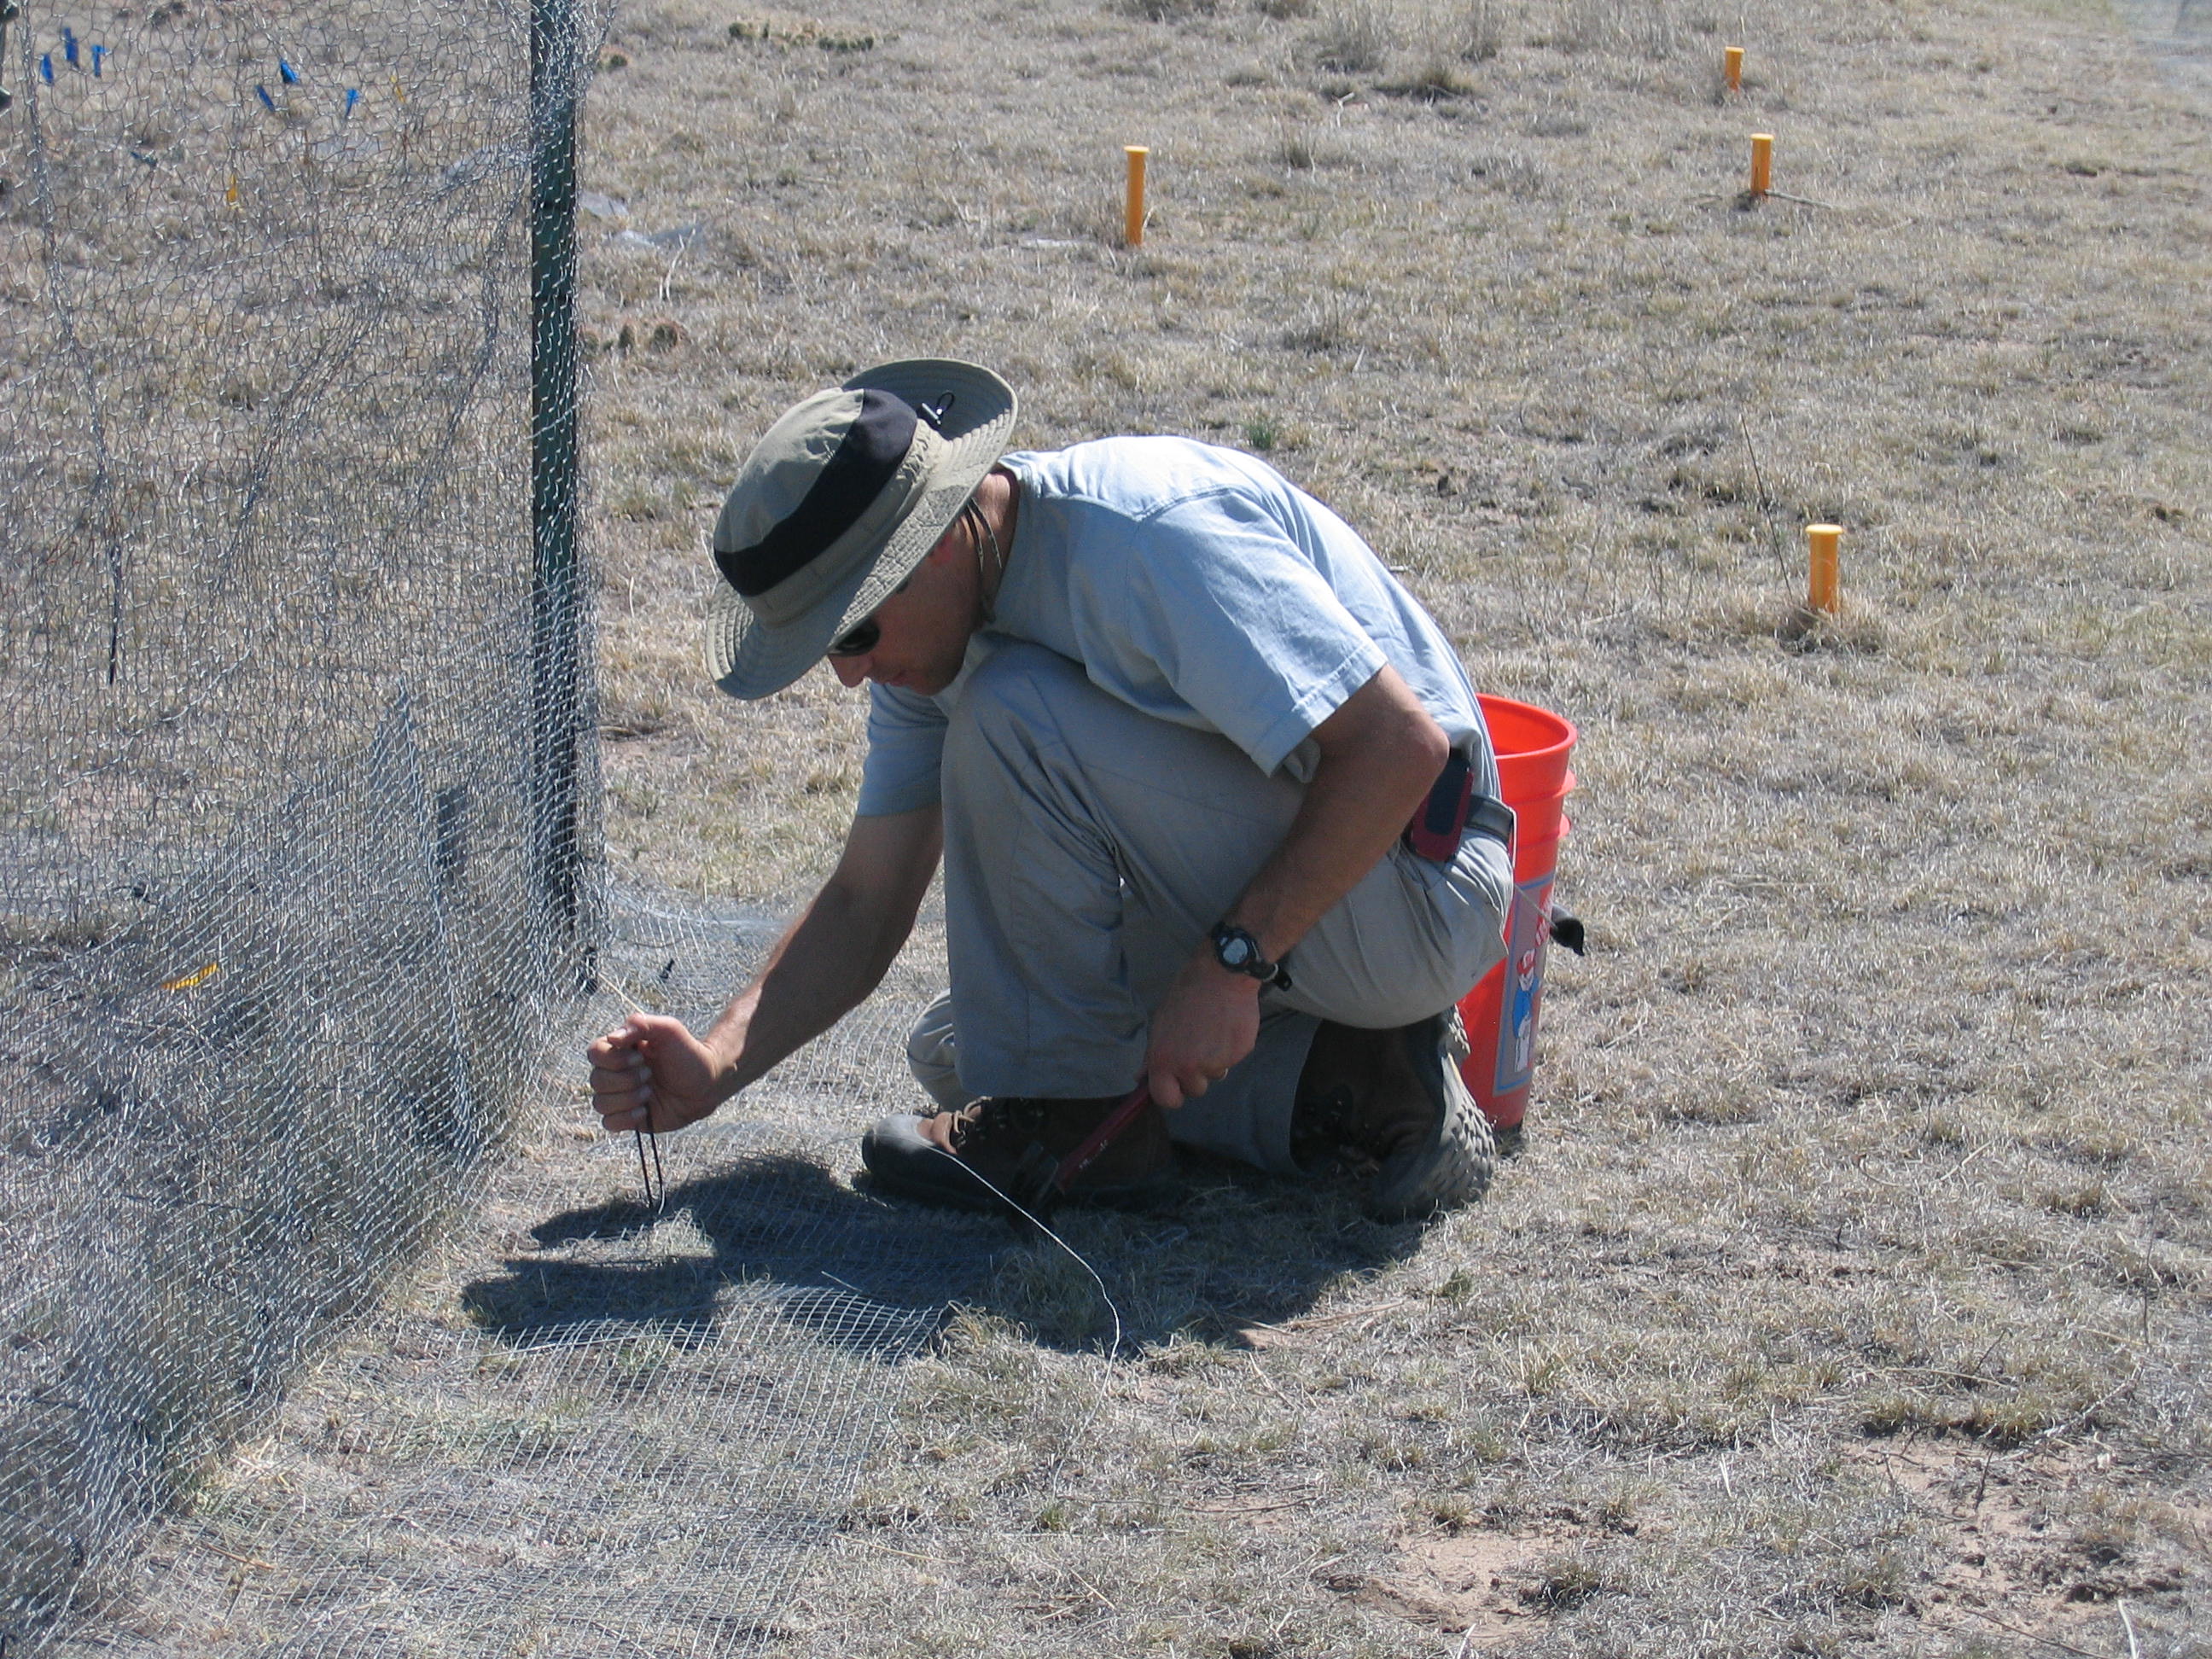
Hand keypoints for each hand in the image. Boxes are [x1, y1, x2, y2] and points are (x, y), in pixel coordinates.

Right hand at [587, 1013, 727, 1135]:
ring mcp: (620, 1096)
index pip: (595, 1053)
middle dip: (626, 1079)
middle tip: (650, 1075)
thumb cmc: (688, 1053)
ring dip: (628, 1098)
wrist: (707, 1083)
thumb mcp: (669, 1029)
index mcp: (620, 1050)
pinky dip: (625, 1118)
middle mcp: (615, 1073)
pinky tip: (644, 1111)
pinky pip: (609, 1123)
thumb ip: (641, 1024)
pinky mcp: (628, 1118)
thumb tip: (612, 1038)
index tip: (640, 1057)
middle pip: (597, 1080)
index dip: (614, 1058)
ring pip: (600, 1103)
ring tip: (650, 1092)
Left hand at [1143, 953, 1261, 1108]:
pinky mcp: (1239, 1054)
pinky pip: (1232, 1060)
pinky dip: (1230, 1048)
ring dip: (1214, 1061)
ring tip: (1211, 1032)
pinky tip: (1225, 1026)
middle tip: (1197, 1048)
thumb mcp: (1160, 1023)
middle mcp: (1189, 1066)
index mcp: (1164, 1059)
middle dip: (1196, 1076)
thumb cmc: (1186, 995)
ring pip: (1215, 1075)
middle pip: (1194, 1090)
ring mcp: (1217, 1062)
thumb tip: (1140, 1078)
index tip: (1176, 1087)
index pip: (1165, 1099)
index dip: (1171, 1095)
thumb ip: (1152, 1055)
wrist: (1220, 975)